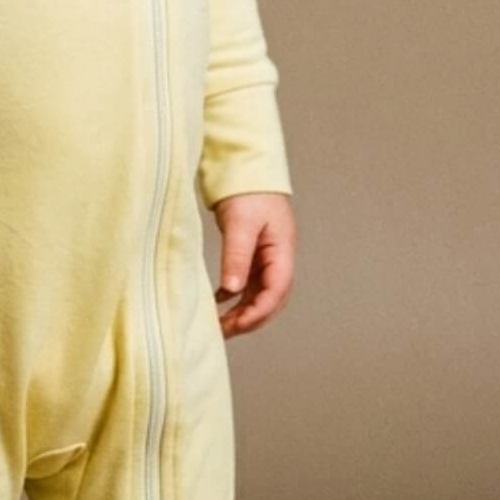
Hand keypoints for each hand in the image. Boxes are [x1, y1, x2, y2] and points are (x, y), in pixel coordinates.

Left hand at [211, 191, 294, 338]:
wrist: (247, 167)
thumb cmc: (249, 191)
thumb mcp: (241, 223)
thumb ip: (237, 256)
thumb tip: (232, 291)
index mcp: (282, 252)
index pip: (276, 292)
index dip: (258, 313)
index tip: (236, 326)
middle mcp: (278, 259)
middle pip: (270, 300)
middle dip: (249, 319)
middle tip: (223, 332)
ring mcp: (267, 257)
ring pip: (258, 294)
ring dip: (241, 311)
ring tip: (218, 324)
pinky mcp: (254, 253)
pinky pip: (247, 283)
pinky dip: (234, 296)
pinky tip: (218, 302)